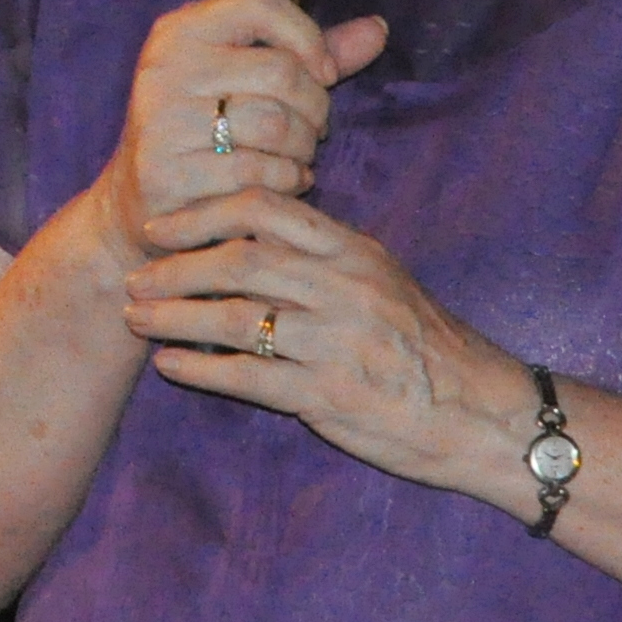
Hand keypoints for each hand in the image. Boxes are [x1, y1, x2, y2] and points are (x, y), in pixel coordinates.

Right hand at [86, 0, 387, 260]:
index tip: (323, 72)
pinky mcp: (166, 172)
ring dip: (303, 149)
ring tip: (296, 158)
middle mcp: (165, 67)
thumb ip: (308, 55)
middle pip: (281, 71)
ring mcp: (161, 120)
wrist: (139, 203)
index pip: (259, 1)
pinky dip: (285, 181)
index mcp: (182, 30)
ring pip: (276, 125)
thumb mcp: (247, 81)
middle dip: (316, 108)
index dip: (307, 35)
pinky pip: (257, 173)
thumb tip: (378, 28)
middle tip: (313, 131)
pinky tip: (284, 184)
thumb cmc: (207, 131)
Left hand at [121, 185, 524, 496]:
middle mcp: (343, 288)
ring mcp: (336, 343)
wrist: (484, 414)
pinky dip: (200, 369)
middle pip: (240, 260)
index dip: (203, 212)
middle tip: (137, 277)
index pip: (266, 207)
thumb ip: (321, 255)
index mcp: (353, 251)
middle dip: (176, 267)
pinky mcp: (329, 396)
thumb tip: (247, 233)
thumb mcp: (381, 280)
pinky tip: (170, 365)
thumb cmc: (425, 346)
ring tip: (137, 318)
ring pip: (235, 318)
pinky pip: (248, 377)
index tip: (163, 227)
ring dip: (175, 316)